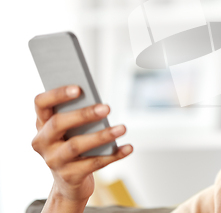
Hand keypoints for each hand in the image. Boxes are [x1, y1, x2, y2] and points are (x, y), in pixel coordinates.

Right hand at [32, 85, 132, 202]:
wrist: (69, 182)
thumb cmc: (72, 145)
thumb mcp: (70, 129)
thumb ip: (78, 115)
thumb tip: (101, 106)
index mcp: (42, 123)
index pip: (41, 103)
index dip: (57, 94)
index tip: (78, 88)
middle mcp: (42, 142)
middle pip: (58, 124)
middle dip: (84, 114)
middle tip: (107, 108)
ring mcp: (54, 161)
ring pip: (76, 146)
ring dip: (102, 136)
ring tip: (122, 128)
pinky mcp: (69, 176)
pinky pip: (94, 163)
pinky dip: (113, 155)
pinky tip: (128, 147)